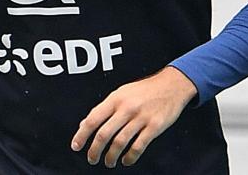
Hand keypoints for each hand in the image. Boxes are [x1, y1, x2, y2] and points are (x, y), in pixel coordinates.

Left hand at [71, 66, 196, 167]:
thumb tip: (85, 124)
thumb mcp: (120, 93)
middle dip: (95, 150)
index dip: (82, 134)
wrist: (171, 85)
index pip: (93, 119)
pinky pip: (139, 146)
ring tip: (108, 162)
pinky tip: (126, 160)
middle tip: (92, 159)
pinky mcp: (155, 126)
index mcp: (115, 99)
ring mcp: (141, 118)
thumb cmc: (144, 90)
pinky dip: (130, 156)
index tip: (76, 146)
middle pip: (104, 133)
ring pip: (120, 142)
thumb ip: (103, 109)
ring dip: (111, 156)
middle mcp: (126, 108)